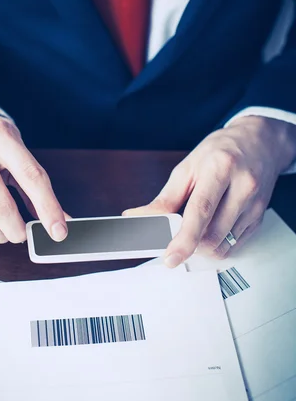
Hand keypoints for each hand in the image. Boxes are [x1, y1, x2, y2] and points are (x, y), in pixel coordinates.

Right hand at [0, 107, 68, 243]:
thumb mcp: (14, 146)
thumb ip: (34, 180)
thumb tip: (58, 217)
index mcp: (0, 136)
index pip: (31, 177)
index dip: (48, 208)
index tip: (59, 231)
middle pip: (1, 206)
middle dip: (19, 230)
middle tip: (26, 235)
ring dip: (1, 233)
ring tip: (9, 230)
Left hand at [123, 116, 295, 266]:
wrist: (259, 142)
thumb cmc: (220, 151)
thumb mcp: (188, 167)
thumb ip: (165, 198)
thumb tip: (140, 217)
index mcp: (220, 168)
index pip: (201, 211)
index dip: (184, 239)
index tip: (170, 257)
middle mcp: (243, 186)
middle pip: (213, 234)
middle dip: (191, 244)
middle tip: (176, 239)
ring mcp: (255, 204)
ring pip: (224, 245)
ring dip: (203, 246)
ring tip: (196, 228)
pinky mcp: (260, 218)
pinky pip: (235, 245)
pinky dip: (218, 244)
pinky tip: (213, 226)